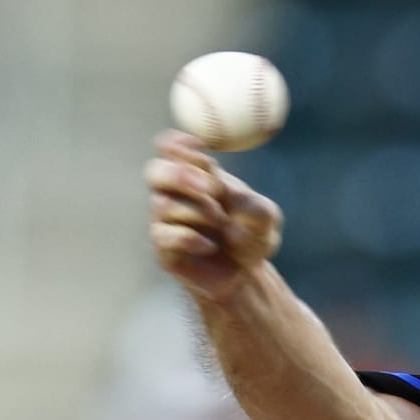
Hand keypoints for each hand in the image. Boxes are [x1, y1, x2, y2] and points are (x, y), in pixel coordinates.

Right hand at [144, 129, 281, 300]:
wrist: (247, 276)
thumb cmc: (251, 236)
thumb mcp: (265, 218)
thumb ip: (252, 203)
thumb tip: (229, 194)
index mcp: (193, 175)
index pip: (169, 147)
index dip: (179, 144)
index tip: (203, 151)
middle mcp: (173, 195)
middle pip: (154, 171)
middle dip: (181, 175)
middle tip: (213, 187)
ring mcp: (165, 222)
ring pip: (164, 205)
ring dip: (198, 211)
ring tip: (223, 223)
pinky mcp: (164, 250)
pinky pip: (164, 236)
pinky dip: (190, 238)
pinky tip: (210, 246)